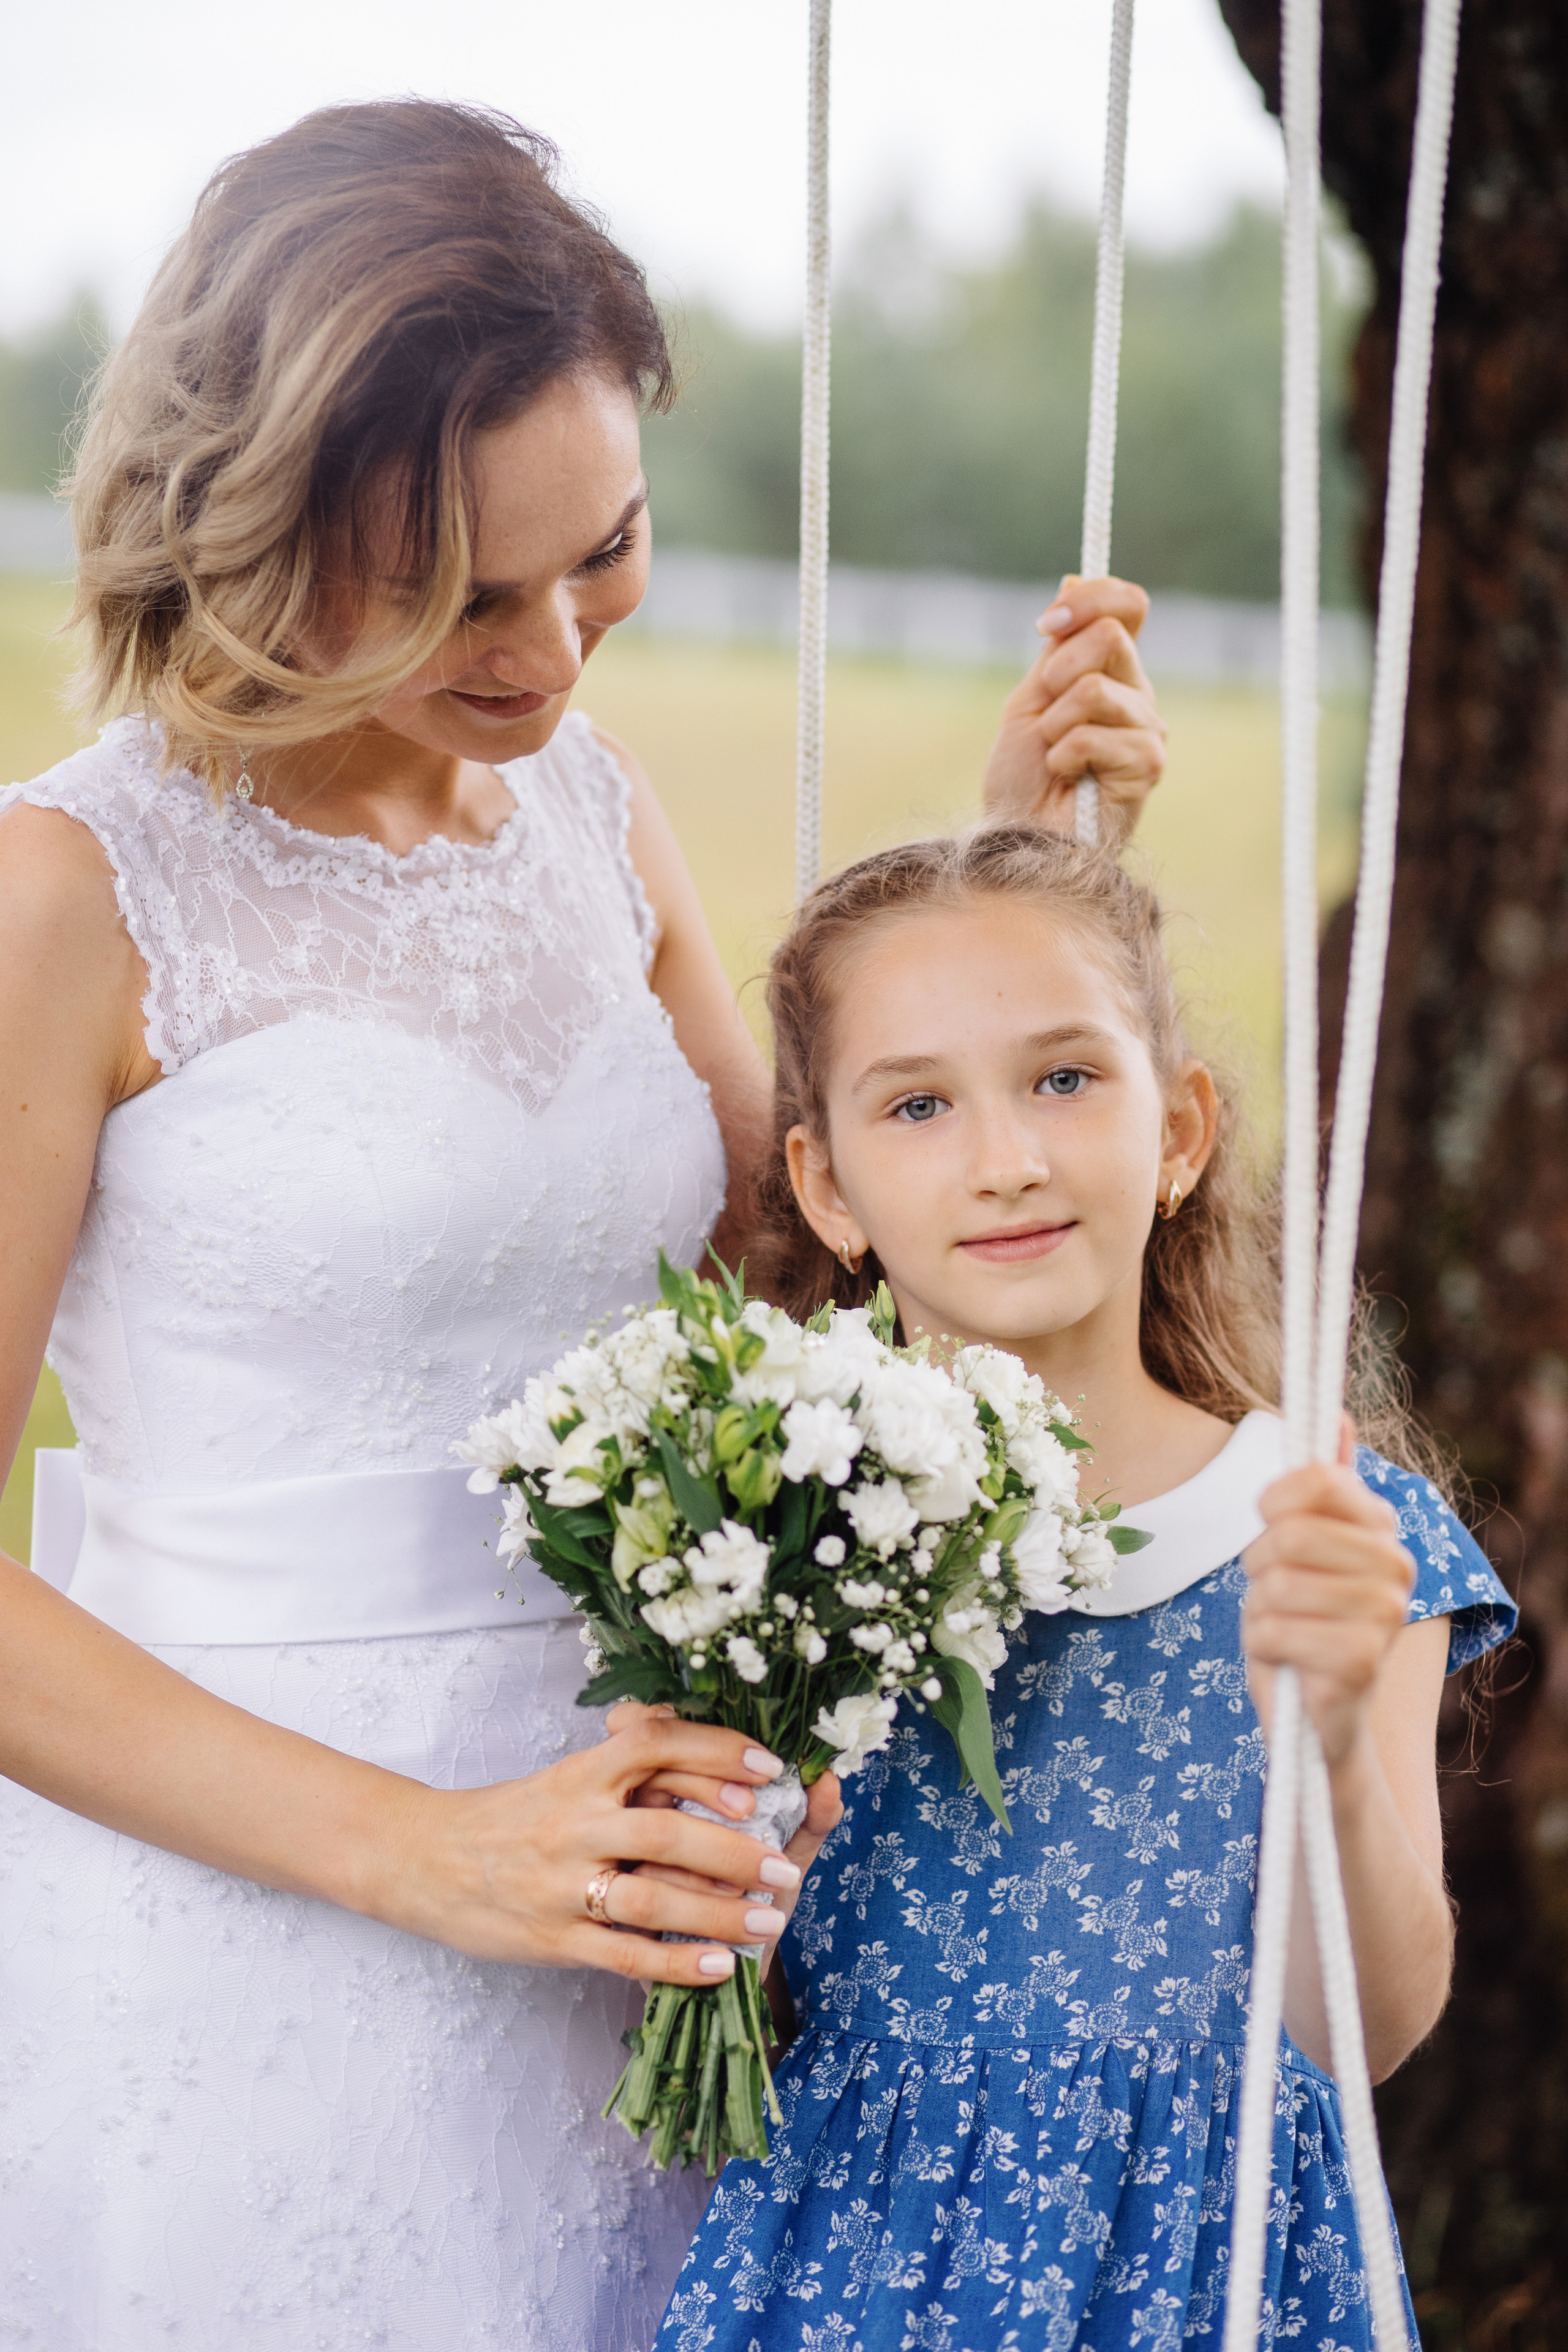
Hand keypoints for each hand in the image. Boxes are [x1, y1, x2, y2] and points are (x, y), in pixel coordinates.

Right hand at [383, 1714, 803, 1983]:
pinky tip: (718, 1966)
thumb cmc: (509, 1816)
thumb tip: (682, 1723)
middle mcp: (574, 1824)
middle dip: (734, 1849)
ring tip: (768, 1922)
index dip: (715, 1750)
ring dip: (716, 1912)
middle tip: (786, 1867)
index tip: (769, 1766)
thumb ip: (623, 1756)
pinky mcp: (554, 1938)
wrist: (425, 1859)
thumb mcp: (565, 1774)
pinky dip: (675, 1964)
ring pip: (651, 1899)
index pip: (655, 1743)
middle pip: (665, 1830)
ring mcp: (563, 1886)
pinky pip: (623, 1955)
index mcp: (580, 1774)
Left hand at [982, 574, 1164, 842]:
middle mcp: (1138, 695)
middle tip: (1045, 716)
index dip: (1089, 600)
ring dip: (1055, 725)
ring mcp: (1147, 730)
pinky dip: (1065, 756)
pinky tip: (1068, 778)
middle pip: (1110, 636)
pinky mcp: (1148, 765)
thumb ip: (1058, 646)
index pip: (1128, 605)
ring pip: (1095, 688)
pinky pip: (1095, 734)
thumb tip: (1073, 578)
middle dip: (1057, 673)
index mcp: (1112, 672)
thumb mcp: (1030, 699)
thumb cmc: (1021, 779)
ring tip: (1054, 758)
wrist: (1019, 836)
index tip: (1047, 624)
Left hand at [1242, 1426, 1415, 1766]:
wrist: (1319, 1716)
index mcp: (1381, 1527)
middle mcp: (1397, 1565)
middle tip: (1275, 1592)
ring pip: (1277, 1582)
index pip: (1318, 1476)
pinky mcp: (1360, 1662)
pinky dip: (1263, 1645)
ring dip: (1260, 1609)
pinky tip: (1287, 1660)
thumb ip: (1321, 1485)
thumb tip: (1337, 1415)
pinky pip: (1274, 1629)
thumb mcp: (1301, 1546)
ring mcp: (1385, 1615)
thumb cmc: (1302, 1620)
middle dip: (1260, 1565)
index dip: (1274, 1500)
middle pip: (1290, 1532)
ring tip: (1284, 1626)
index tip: (1270, 1523)